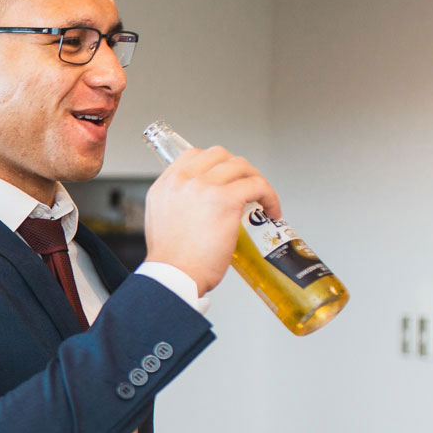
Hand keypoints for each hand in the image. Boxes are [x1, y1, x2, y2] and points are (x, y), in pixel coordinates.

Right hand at [143, 146, 280, 294]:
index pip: (193, 155)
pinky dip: (269, 196)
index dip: (215, 164)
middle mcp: (182, 181)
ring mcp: (203, 187)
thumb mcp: (161, 221)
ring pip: (240, 166)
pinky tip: (271, 210)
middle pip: (219, 155)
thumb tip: (201, 205)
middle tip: (247, 188)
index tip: (226, 178)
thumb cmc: (172, 261)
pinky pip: (256, 185)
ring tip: (262, 199)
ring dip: (256, 180)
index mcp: (166, 185)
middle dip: (238, 169)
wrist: (174, 277)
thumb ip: (177, 204)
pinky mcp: (224, 200)